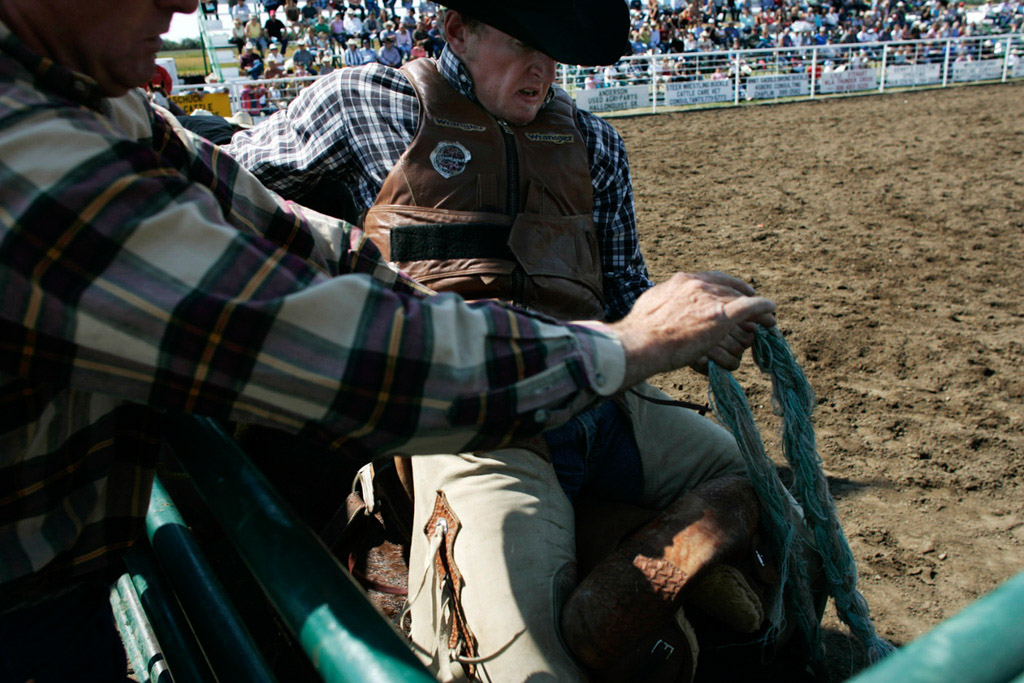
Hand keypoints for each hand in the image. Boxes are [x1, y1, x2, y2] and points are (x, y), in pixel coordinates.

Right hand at [608, 272, 774, 387]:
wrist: (640, 343)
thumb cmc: (639, 331)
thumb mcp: (650, 304)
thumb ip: (664, 300)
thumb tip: (663, 302)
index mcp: (681, 281)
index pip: (711, 278)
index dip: (726, 285)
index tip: (734, 291)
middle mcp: (698, 284)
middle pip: (728, 287)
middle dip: (742, 295)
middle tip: (754, 303)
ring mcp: (710, 299)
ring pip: (740, 298)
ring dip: (756, 306)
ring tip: (768, 315)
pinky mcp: (720, 317)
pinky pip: (750, 308)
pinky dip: (763, 308)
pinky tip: (771, 312)